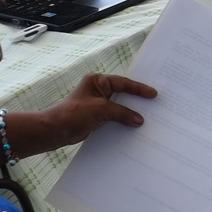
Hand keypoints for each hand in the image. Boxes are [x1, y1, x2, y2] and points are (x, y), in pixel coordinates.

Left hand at [40, 74, 156, 147]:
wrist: (56, 130)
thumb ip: (122, 113)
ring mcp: (97, 103)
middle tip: (154, 104)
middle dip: (137, 100)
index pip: (123, 83)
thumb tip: (138, 120)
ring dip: (130, 112)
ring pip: (119, 106)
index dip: (139, 89)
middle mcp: (98, 90)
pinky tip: (133, 127)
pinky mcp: (97, 116)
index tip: (153, 94)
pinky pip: (114, 117)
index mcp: (97, 81)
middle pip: (122, 94)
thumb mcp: (102, 110)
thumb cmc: (75, 114)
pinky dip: (123, 121)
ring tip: (147, 116)